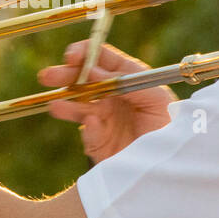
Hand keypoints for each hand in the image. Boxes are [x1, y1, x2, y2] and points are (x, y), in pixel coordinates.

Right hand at [37, 41, 176, 162]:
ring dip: (66, 105)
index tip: (71, 56)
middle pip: (83, 81)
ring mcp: (103, 119)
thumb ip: (127, 81)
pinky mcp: (98, 142)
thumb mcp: (156, 97)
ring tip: (55, 107)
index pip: (102, 59)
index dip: (85, 53)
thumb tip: (91, 71)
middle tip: (47, 76)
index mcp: (126, 79)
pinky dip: (89, 129)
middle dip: (64, 76)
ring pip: (79, 107)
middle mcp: (112, 96)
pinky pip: (88, 134)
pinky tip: (93, 125)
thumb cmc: (169, 124)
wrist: (171, 164)